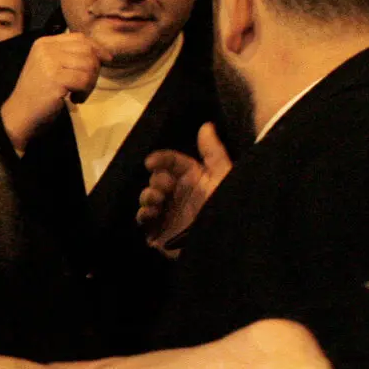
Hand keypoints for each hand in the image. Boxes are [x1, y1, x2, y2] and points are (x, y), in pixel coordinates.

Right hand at [0, 33, 107, 152]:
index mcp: (44, 43)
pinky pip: (84, 81)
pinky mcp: (55, 78)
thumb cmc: (37, 94)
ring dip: (90, 83)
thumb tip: (103, 53)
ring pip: (89, 65)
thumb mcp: (50, 67)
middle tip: (86, 86)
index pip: (79, 38)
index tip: (105, 60)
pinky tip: (75, 100)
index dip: (97, 48)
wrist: (19, 115)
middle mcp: (46, 49)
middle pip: (87, 50)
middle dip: (94, 69)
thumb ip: (69, 56)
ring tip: (79, 94)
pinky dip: (84, 93)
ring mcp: (50, 63)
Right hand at [138, 123, 231, 252]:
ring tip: (156, 202)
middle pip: (156, 179)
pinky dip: (144, 215)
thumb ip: (213, 151)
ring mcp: (168, 212)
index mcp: (193, 178)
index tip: (151, 162)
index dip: (160, 159)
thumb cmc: (224, 205)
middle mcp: (178, 193)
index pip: (172, 162)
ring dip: (148, 196)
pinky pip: (144, 220)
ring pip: (147, 197)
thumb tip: (206, 125)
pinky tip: (151, 214)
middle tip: (164, 189)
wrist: (221, 243)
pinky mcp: (160, 231)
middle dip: (156, 180)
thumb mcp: (223, 175)